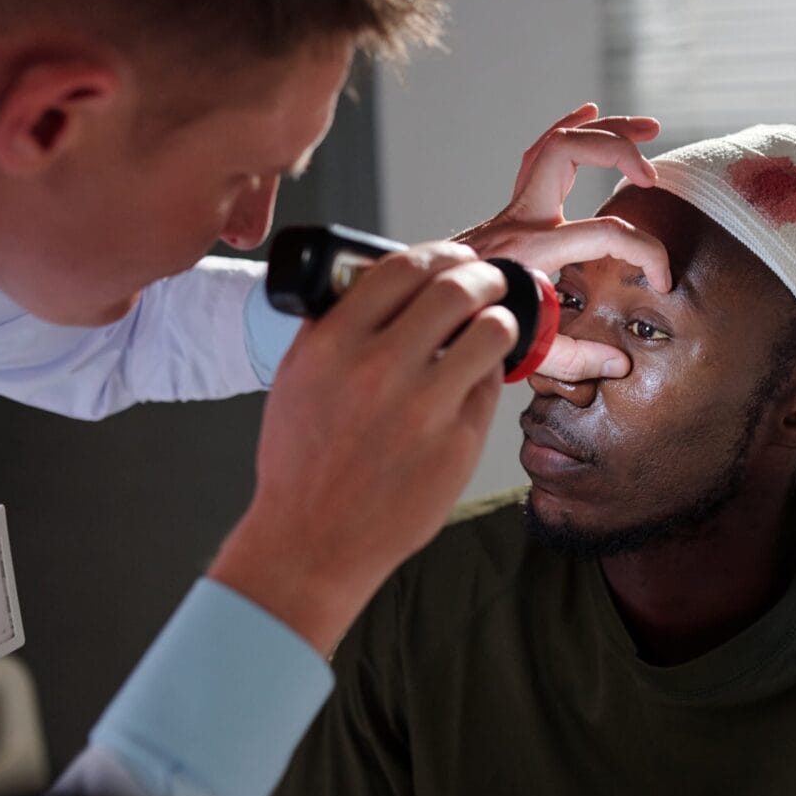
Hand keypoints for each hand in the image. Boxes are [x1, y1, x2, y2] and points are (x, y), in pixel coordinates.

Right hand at [208, 242, 516, 654]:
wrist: (312, 541)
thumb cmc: (302, 460)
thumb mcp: (297, 377)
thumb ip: (336, 324)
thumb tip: (386, 279)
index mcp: (333, 345)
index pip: (402, 268)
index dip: (439, 253)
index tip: (453, 258)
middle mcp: (379, 370)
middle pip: (456, 290)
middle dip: (482, 276)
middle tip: (487, 281)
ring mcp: (423, 409)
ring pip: (490, 332)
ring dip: (498, 320)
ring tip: (494, 324)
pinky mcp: (458, 444)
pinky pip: (489, 386)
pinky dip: (487, 373)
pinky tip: (476, 377)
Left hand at [456, 104, 670, 381]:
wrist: (416, 320)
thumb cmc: (462, 334)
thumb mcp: (522, 352)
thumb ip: (573, 358)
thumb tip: (619, 363)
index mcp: (529, 252)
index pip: (604, 235)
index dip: (647, 253)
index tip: (662, 279)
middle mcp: (518, 220)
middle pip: (568, 152)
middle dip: (619, 152)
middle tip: (652, 177)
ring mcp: (510, 211)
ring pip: (555, 144)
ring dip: (602, 130)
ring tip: (645, 128)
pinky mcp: (507, 212)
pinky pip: (538, 156)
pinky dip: (567, 130)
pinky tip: (590, 114)